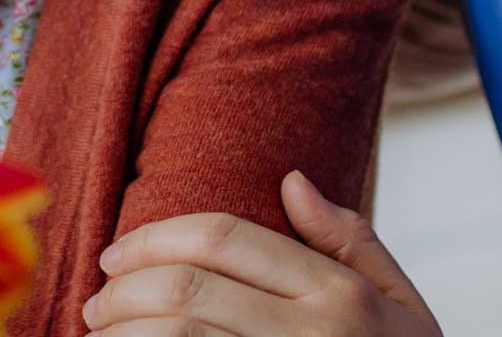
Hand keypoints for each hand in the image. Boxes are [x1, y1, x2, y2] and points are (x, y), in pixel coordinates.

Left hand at [82, 171, 441, 335]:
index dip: (153, 238)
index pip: (222, 238)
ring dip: (120, 333)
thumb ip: (351, 244)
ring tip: (100, 334)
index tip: (116, 253)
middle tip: (97, 299)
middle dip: (124, 289)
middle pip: (187, 289)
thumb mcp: (403, 310)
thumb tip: (293, 180)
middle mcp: (315, 335)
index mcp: (341, 295)